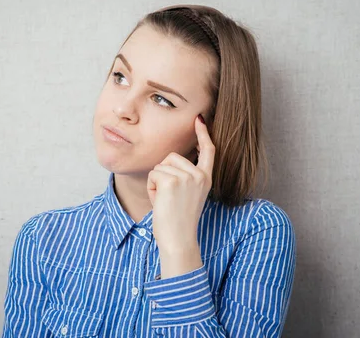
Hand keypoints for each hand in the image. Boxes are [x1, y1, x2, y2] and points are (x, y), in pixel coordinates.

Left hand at [147, 114, 214, 254]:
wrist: (178, 239)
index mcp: (206, 179)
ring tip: (165, 200)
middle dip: (163, 174)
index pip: (208, 150)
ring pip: (160, 166)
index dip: (203, 134)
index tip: (199, 119)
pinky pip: (153, 174)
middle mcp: (199, 175)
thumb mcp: (187, 195)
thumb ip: (184, 177)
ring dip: (156, 182)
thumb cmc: (178, 220)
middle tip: (169, 197)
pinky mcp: (172, 181)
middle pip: (171, 157)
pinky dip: (151, 187)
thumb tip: (170, 160)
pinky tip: (159, 201)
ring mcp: (187, 177)